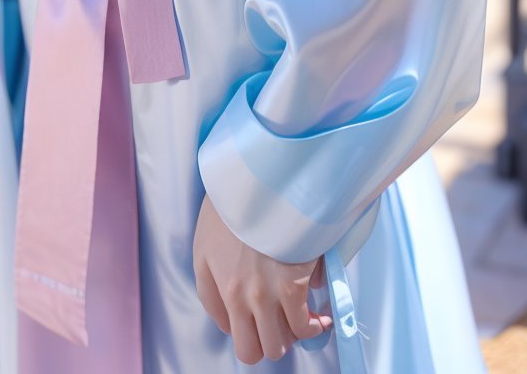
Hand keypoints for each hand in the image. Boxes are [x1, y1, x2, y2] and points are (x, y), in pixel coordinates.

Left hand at [193, 193, 330, 364]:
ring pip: (279, 344)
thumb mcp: (205, 243)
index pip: (232, 335)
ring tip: (302, 319)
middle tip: (281, 323)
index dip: (249, 333)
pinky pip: (304, 326)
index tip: (263, 321)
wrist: (259, 177)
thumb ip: (210, 286)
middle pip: (254, 350)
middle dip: (268, 340)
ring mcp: (264, 294)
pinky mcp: (291, 286)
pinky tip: (321, 315)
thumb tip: (229, 319)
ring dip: (291, 336)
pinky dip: (315, 326)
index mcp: (218, 286)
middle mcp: (238, 297)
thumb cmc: (234, 204)